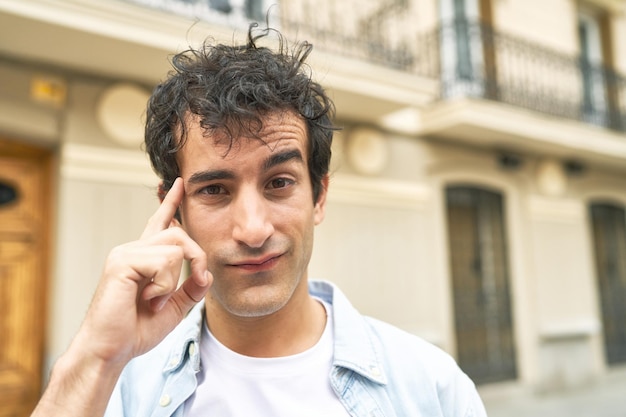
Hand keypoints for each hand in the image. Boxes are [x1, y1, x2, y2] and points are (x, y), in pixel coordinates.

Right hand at [77, 177, 210, 364]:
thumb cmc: (136, 330)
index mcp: (144, 257)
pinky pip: (165, 261)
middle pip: (179, 233)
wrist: (111, 351)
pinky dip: (165, 286)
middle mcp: (133, 249)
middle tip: (195, 283)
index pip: (159, 222)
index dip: (170, 202)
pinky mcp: (122, 262)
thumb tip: (206, 274)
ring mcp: (126, 253)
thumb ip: (191, 288)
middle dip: (196, 258)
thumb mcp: (175, 307)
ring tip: (155, 300)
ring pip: (176, 247)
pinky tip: (149, 300)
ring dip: (175, 280)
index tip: (178, 183)